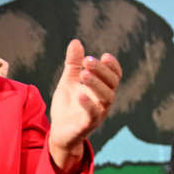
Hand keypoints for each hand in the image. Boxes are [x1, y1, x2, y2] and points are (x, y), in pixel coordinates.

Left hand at [47, 40, 121, 171]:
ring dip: (96, 84)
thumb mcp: (69, 81)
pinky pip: (93, 115)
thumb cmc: (68, 106)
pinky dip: (88, 105)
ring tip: (83, 74)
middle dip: (102, 71)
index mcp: (102, 89)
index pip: (115, 76)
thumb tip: (76, 42)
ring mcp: (98, 114)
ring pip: (106, 98)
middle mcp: (104, 101)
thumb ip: (73, 64)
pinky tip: (80, 94)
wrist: (59, 131)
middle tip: (88, 61)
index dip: (113, 66)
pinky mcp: (87, 125)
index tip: (104, 56)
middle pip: (112, 84)